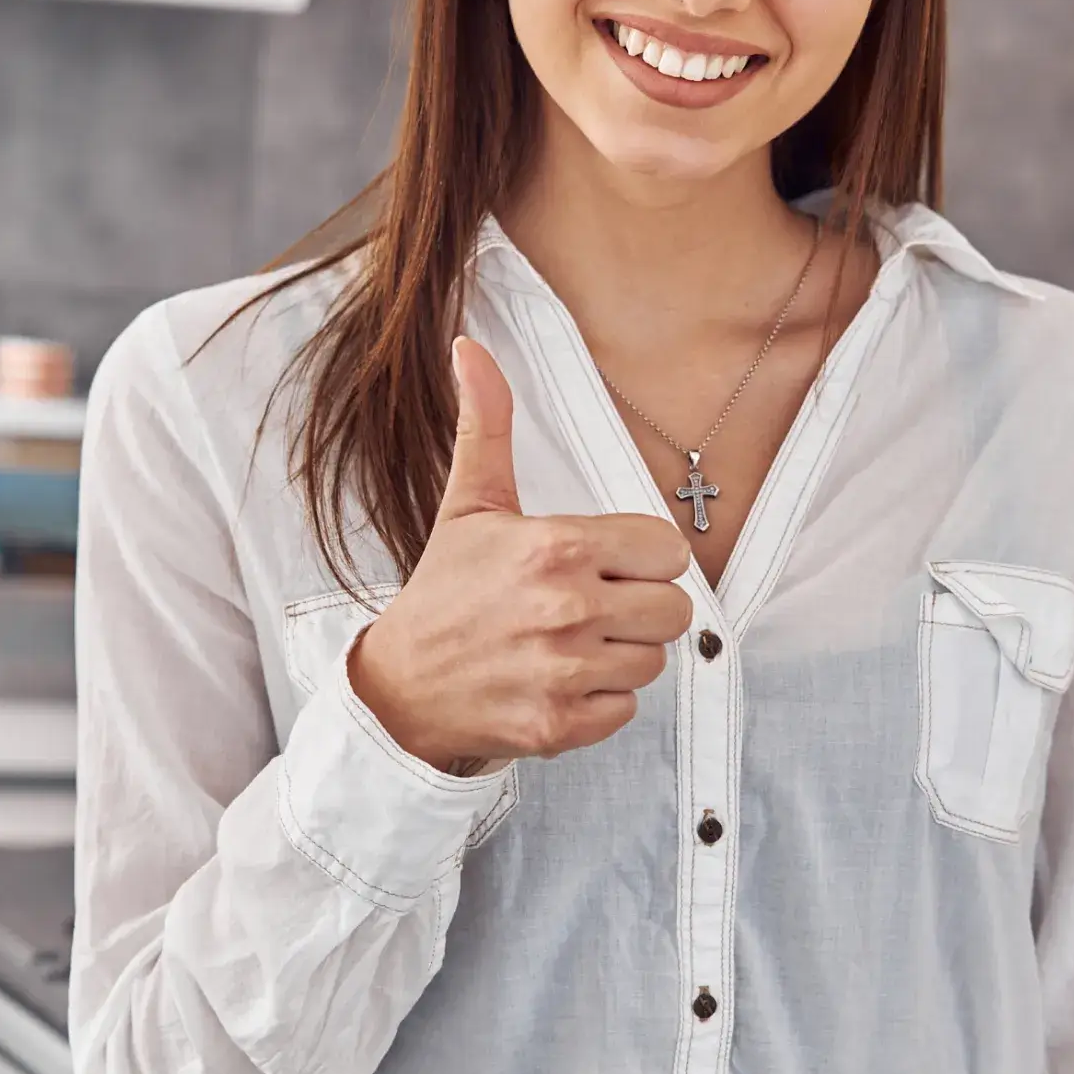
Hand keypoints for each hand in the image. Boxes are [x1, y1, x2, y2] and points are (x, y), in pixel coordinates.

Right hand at [346, 337, 693, 772]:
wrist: (399, 685)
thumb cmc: (444, 591)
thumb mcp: (469, 503)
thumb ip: (486, 425)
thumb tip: (470, 348)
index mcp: (558, 547)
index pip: (668, 551)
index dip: (642, 558)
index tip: (606, 564)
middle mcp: (567, 609)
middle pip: (674, 610)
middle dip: (639, 607)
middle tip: (591, 605)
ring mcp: (564, 672)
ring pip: (653, 661)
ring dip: (620, 654)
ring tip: (571, 643)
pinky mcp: (561, 725)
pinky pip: (627, 709)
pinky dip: (600, 701)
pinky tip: (559, 680)